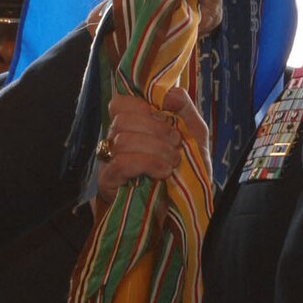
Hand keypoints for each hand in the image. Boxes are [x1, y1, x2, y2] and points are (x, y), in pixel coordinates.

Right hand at [96, 88, 210, 197]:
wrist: (184, 208)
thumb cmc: (185, 168)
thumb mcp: (193, 134)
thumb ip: (184, 107)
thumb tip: (169, 94)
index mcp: (132, 125)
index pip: (120, 103)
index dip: (141, 107)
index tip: (164, 118)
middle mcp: (115, 140)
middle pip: (123, 120)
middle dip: (156, 130)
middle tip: (175, 144)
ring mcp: (109, 160)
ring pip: (123, 140)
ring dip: (155, 150)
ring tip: (172, 162)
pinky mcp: (109, 181)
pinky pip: (122, 162)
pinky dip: (147, 163)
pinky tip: (162, 172)